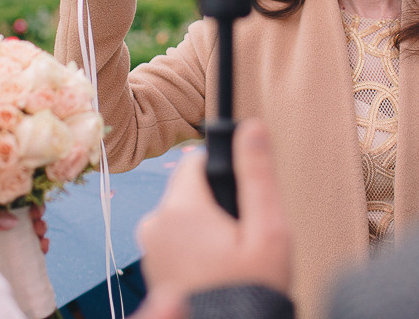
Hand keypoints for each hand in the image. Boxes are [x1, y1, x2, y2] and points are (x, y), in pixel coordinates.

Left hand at [0, 205, 49, 254]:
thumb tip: (13, 221)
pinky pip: (24, 248)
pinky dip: (37, 247)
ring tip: (42, 237)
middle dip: (36, 218)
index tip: (37, 207)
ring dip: (40, 231)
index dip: (29, 200)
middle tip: (40, 223)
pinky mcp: (1, 252)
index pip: (14, 198)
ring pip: (27, 229)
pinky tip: (43, 248)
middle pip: (23, 213)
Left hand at [137, 119, 291, 305]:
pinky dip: (194, 249)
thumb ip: (257, 174)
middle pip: (190, 190)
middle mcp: (155, 224)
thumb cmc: (249, 291)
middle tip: (242, 238)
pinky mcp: (152, 269)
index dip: (224, 173)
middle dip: (216, 204)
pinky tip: (216, 272)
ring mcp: (149, 249)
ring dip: (206, 228)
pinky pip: (175, 241)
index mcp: (180, 208)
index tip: (243, 201)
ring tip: (231, 260)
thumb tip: (251, 127)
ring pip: (183, 217)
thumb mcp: (269, 229)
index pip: (196, 161)